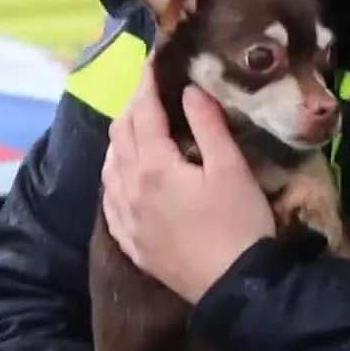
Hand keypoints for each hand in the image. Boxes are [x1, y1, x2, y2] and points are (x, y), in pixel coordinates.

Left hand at [102, 69, 274, 303]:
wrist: (234, 287)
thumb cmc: (240, 224)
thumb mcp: (231, 169)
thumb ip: (208, 125)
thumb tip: (190, 90)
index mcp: (154, 167)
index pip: (142, 113)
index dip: (146, 84)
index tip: (152, 63)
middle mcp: (129, 190)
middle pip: (120, 137)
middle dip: (131, 108)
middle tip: (149, 92)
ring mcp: (125, 219)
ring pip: (109, 168)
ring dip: (120, 141)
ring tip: (136, 126)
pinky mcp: (130, 242)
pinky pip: (110, 200)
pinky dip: (114, 176)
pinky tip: (123, 175)